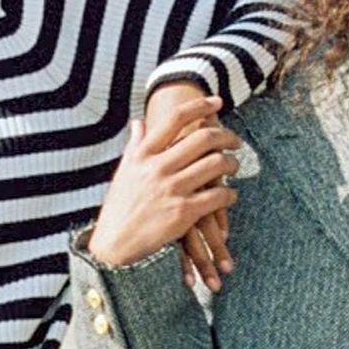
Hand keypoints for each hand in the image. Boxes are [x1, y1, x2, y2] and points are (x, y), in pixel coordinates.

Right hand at [89, 94, 240, 282]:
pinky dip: (229, 194)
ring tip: (234, 166)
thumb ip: (135, 145)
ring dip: (231, 164)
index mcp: (143, 154)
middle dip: (225, 136)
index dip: (200, 106)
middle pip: (203, 138)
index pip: (175, 119)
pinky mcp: (183, 212)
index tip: (217, 102)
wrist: (114, 245)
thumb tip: (138, 122)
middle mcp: (157, 167)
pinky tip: (230, 196)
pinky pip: (217, 196)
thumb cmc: (120, 207)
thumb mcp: (124, 172)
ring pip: (215, 164)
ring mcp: (171, 189)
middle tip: (235, 140)